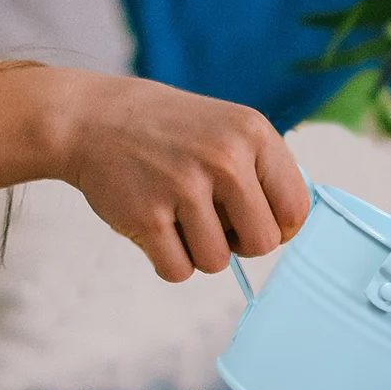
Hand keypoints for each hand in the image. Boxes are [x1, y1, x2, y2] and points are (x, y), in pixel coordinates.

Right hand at [52, 71, 309, 281]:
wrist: (94, 118)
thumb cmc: (170, 131)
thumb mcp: (228, 128)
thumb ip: (264, 171)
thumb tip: (292, 227)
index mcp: (253, 134)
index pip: (296, 208)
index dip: (279, 227)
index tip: (255, 221)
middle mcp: (224, 158)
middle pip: (263, 243)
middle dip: (241, 245)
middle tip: (216, 223)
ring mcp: (184, 187)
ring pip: (217, 263)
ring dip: (200, 251)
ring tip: (180, 218)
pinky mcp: (146, 216)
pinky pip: (178, 270)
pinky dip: (169, 261)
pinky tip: (157, 228)